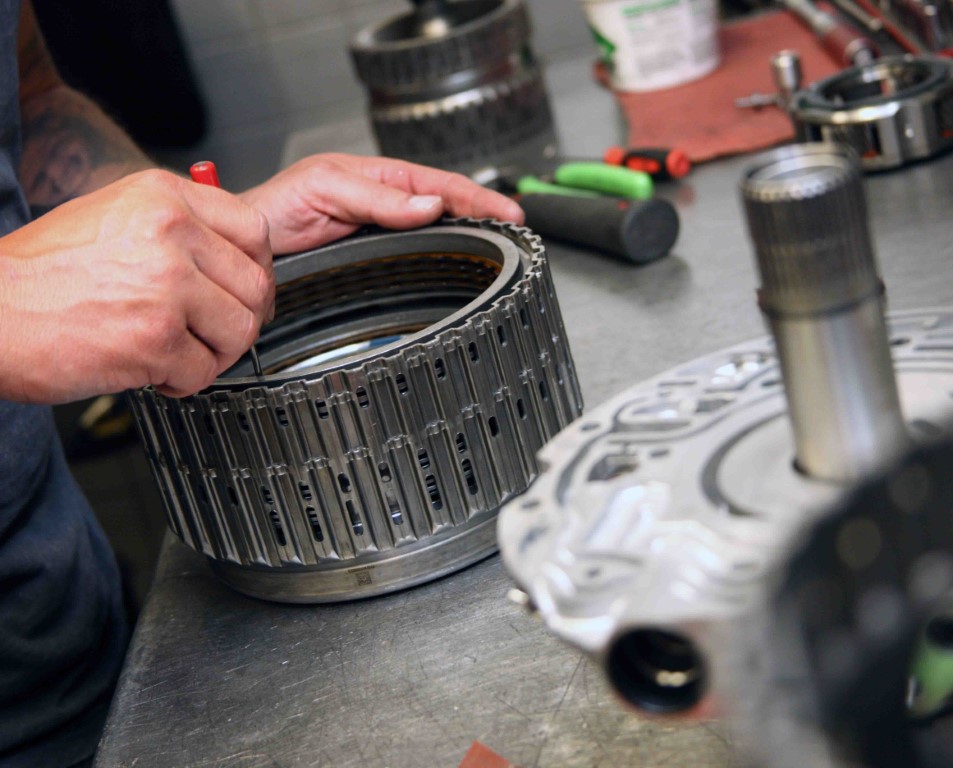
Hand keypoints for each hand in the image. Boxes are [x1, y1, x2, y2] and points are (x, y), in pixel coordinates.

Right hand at [0, 169, 273, 402]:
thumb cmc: (40, 273)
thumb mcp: (113, 217)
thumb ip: (177, 230)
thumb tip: (231, 259)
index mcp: (164, 197)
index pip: (255, 231)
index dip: (255, 269)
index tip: (242, 290)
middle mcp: (171, 234)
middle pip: (255, 286)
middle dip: (238, 319)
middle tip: (212, 334)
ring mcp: (166, 287)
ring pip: (240, 330)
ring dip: (214, 353)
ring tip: (177, 352)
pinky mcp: (156, 340)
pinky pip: (205, 371)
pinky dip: (183, 382)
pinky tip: (153, 372)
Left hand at [240, 153, 524, 253]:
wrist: (249, 249)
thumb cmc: (277, 208)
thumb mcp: (326, 187)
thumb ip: (378, 197)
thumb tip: (429, 205)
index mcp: (380, 180)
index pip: (441, 185)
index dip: (479, 198)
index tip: (510, 213)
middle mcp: (387, 207)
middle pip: (448, 210)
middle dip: (485, 217)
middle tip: (518, 233)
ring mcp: (383, 236)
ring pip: (436, 237)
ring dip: (469, 241)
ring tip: (501, 252)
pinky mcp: (375, 263)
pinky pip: (417, 260)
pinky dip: (442, 263)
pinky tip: (458, 271)